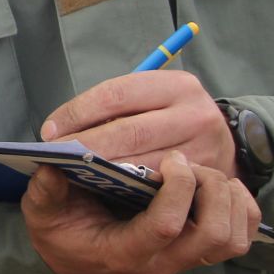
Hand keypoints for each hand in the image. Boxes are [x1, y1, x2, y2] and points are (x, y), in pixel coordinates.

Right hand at [22, 152, 261, 273]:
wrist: (72, 256)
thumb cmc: (60, 231)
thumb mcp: (41, 212)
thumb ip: (44, 192)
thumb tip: (52, 165)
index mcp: (125, 253)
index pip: (166, 228)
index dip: (177, 190)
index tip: (169, 160)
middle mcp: (161, 262)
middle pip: (213, 235)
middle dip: (210, 190)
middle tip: (189, 164)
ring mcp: (183, 261)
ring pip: (232, 239)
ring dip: (228, 199)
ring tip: (203, 173)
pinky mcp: (196, 252)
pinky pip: (240, 238)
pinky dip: (240, 209)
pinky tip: (219, 186)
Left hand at [41, 70, 235, 176]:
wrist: (224, 145)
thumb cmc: (169, 120)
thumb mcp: (149, 100)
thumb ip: (111, 108)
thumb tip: (55, 130)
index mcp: (176, 85)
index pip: (116, 94)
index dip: (77, 113)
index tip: (49, 130)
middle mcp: (195, 114)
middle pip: (127, 132)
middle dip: (85, 146)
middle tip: (55, 157)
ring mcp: (204, 150)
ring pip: (141, 164)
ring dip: (101, 172)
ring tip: (70, 173)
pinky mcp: (204, 181)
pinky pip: (155, 188)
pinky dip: (123, 188)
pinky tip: (101, 188)